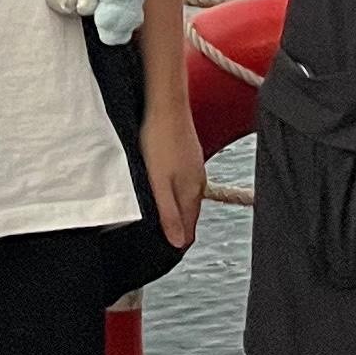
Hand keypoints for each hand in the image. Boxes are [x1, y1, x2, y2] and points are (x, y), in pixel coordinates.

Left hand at [142, 102, 207, 252]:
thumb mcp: (159, 183)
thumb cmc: (160, 140)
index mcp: (192, 193)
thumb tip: (179, 243)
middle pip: (189, 214)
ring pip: (186, 197)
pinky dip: (174, 190)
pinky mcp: (187, 154)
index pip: (190, 229)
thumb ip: (169, 214)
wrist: (166, 103)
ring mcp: (194, 167)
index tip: (163, 251)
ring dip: (175, 208)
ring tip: (159, 215)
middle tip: (158, 236)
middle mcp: (197, 182)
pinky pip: (183, 181)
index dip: (177, 241)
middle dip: (177, 227)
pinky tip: (162, 186)